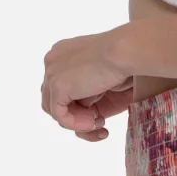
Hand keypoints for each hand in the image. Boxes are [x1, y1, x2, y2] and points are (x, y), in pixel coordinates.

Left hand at [41, 26, 134, 141]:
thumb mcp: (100, 74)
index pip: (57, 84)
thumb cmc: (122, 57)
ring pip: (53, 108)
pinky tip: (94, 123)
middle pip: (52, 98)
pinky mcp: (58, 86)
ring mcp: (52, 73)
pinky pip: (60, 116)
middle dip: (74, 114)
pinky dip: (76, 124)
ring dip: (76, 121)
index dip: (75, 103)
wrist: (124, 51)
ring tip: (98, 122)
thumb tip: (86, 106)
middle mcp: (52, 60)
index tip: (97, 111)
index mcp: (61, 53)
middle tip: (99, 120)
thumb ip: (87, 87)